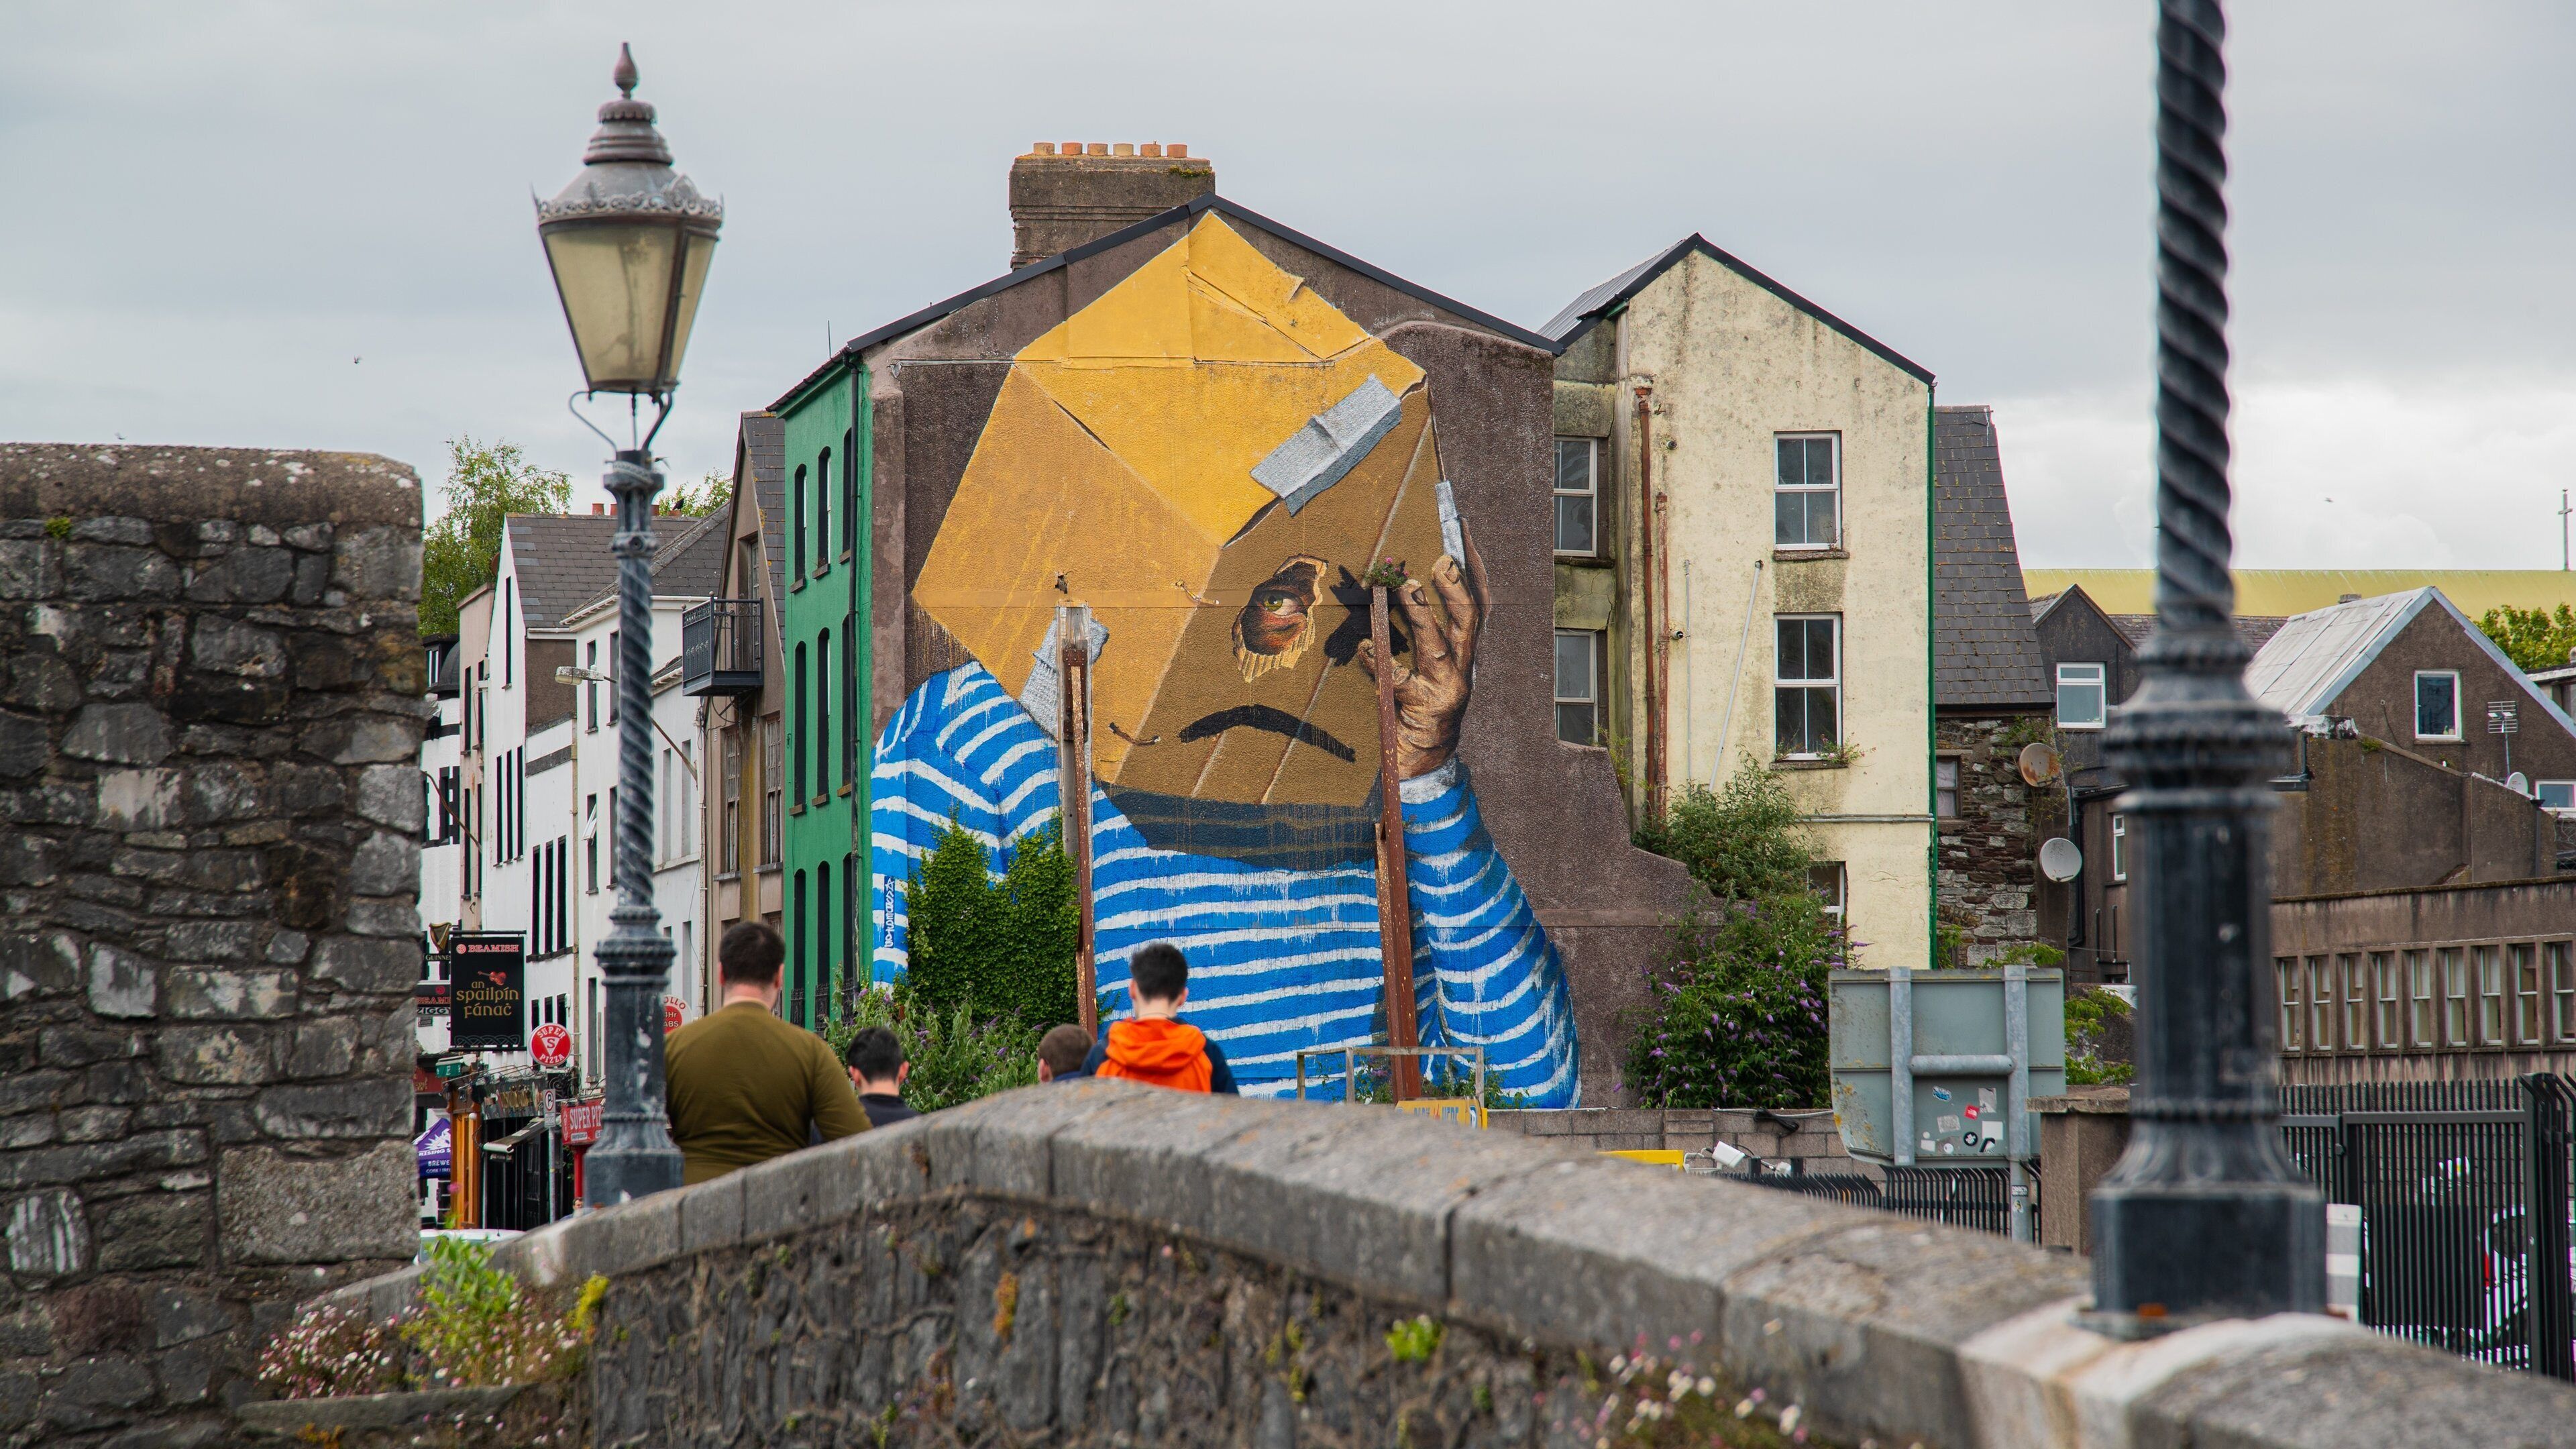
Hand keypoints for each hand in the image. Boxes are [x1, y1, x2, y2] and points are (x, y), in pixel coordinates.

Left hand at [1354, 518, 1486, 779]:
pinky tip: (1366, 646)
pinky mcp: (1422, 709)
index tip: (1462, 535)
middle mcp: (1463, 667)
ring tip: (1403, 589)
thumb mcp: (1425, 665)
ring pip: (1437, 647)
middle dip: (1455, 589)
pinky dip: (1380, 661)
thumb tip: (1399, 584)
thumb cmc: (1419, 705)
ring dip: (1420, 615)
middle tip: (1439, 562)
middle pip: (1470, 621)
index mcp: (1465, 650)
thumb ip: (1419, 631)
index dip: (1474, 569)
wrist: (1422, 760)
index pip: (1479, 603)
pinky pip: (1398, 680)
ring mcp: (1445, 689)